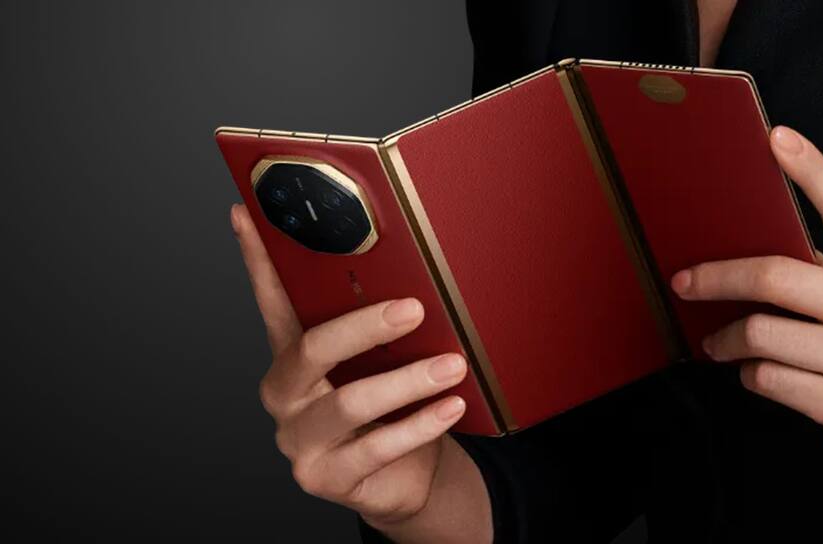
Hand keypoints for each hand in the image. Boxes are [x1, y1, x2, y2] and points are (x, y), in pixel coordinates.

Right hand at [231, 204, 471, 527]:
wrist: (407, 478)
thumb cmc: (394, 408)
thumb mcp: (385, 362)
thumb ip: (381, 328)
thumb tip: (416, 276)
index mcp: (292, 357)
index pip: (272, 301)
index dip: (258, 259)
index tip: (248, 214)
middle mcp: (285, 395)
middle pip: (312, 350)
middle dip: (365, 326)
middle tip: (414, 309)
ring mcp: (299, 440)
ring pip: (348, 403)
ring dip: (406, 381)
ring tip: (451, 366)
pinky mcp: (324, 477)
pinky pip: (374, 449)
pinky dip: (417, 425)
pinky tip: (448, 407)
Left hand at [670, 126, 822, 491]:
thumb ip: (816, 274)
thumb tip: (737, 246)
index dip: (812, 170)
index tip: (777, 137)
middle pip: (777, 276)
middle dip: (717, 278)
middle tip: (685, 283)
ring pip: (763, 334)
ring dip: (727, 342)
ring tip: (720, 345)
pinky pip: (768, 377)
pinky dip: (750, 375)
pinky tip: (758, 374)